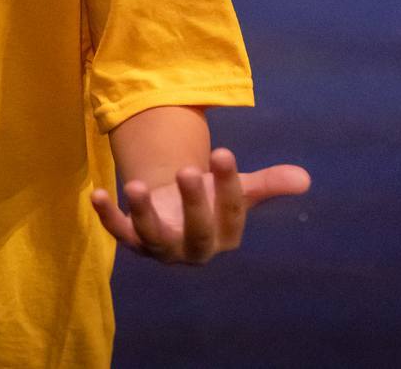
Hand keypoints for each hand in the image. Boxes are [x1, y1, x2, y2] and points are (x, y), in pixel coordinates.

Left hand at [90, 149, 309, 265]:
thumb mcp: (239, 189)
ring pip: (153, 236)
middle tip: (188, 169)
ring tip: (135, 184)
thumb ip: (269, 185)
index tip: (223, 152)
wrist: (178, 214)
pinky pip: (120, 232)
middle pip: (197, 231)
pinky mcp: (134, 241)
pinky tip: (95, 193)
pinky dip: (107, 216)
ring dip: (143, 213)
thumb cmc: (213, 200)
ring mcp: (163, 247)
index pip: (231, 213)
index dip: (228, 185)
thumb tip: (305, 179)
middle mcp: (195, 248)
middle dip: (193, 203)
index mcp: (226, 235)